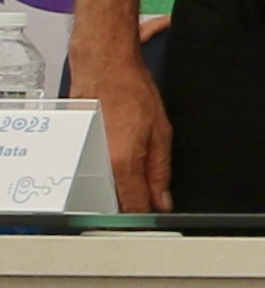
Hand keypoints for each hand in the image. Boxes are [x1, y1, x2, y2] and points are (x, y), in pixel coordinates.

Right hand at [67, 17, 167, 215]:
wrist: (103, 67)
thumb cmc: (131, 90)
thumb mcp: (161, 133)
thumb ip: (160, 171)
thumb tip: (162, 199)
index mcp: (123, 162)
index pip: (133, 206)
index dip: (146, 217)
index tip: (155, 220)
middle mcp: (100, 163)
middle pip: (116, 201)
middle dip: (133, 204)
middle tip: (151, 199)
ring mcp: (85, 157)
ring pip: (104, 188)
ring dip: (120, 189)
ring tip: (136, 175)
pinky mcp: (77, 150)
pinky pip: (94, 171)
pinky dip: (107, 173)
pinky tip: (119, 160)